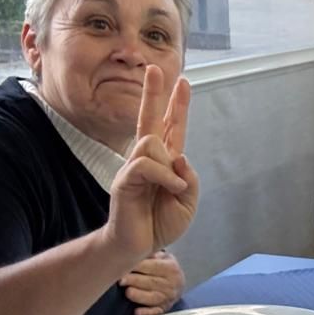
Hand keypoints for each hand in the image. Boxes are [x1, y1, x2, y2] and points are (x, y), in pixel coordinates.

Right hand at [107, 66, 197, 259]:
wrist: (138, 245)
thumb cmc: (160, 223)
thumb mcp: (186, 201)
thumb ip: (189, 179)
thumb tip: (179, 157)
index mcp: (165, 161)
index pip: (170, 127)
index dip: (177, 106)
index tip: (183, 82)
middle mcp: (147, 159)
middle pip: (149, 118)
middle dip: (153, 93)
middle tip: (154, 69)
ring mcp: (134, 167)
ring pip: (151, 142)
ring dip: (169, 164)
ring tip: (174, 187)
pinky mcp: (125, 180)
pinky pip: (145, 163)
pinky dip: (164, 175)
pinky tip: (171, 188)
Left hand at [122, 251, 184, 314]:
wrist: (177, 282)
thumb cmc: (164, 268)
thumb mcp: (162, 257)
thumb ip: (151, 254)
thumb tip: (135, 251)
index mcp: (170, 268)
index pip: (152, 266)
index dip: (136, 266)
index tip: (122, 264)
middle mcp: (172, 283)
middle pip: (151, 282)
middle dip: (134, 281)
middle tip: (120, 280)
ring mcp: (169, 297)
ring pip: (153, 298)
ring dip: (139, 296)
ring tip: (127, 293)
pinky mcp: (165, 309)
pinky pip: (156, 312)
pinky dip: (147, 313)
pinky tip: (137, 312)